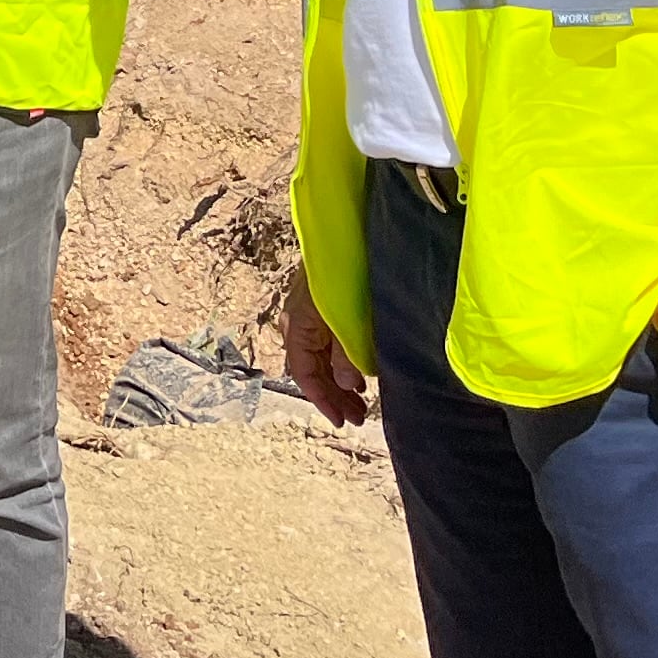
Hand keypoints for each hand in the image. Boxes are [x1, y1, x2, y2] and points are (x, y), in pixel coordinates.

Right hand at [282, 265, 368, 427]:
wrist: (342, 235)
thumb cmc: (344, 277)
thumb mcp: (348, 322)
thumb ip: (346, 356)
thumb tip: (346, 384)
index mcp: (298, 328)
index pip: (305, 375)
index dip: (323, 400)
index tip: (341, 421)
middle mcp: (297, 324)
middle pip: (312, 370)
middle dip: (333, 396)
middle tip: (357, 417)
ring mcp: (308, 316)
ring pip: (320, 360)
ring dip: (339, 383)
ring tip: (360, 403)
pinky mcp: (321, 309)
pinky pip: (326, 346)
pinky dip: (341, 364)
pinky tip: (359, 375)